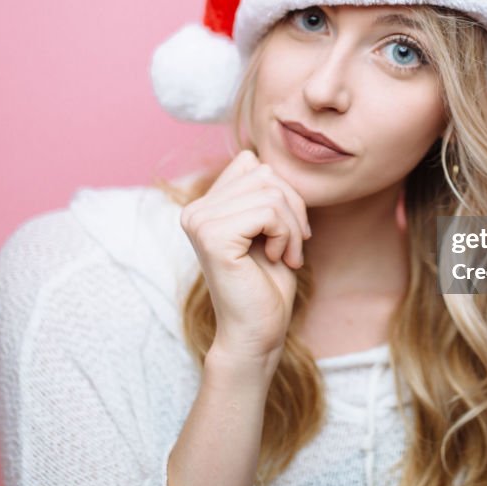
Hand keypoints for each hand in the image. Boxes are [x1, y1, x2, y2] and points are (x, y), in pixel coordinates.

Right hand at [179, 150, 310, 362]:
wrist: (257, 332)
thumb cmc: (267, 283)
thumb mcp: (268, 225)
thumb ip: (260, 190)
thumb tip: (257, 154)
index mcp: (204, 205)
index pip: (253, 164)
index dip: (281, 193)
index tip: (285, 230)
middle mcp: (194, 210)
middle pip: (265, 174)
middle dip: (292, 208)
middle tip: (291, 246)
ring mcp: (199, 222)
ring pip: (271, 192)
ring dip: (291, 226)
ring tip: (285, 255)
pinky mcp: (213, 237)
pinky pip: (268, 212)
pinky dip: (286, 235)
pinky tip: (277, 259)